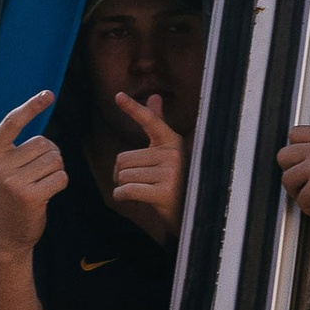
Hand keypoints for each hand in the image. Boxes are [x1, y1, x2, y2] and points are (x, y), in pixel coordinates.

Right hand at [0, 91, 66, 251]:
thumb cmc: (4, 192)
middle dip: (48, 158)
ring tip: (37, 185)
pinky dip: (59, 185)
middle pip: (46, 144)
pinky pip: (62, 177)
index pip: (12, 123)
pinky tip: (44, 196)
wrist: (6, 234)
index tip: (49, 94)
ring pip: (56, 160)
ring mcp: (13, 182)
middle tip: (32, 176)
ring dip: (54, 172)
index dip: (31, 107)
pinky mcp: (30, 196)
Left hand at [110, 91, 187, 244]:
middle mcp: (173, 154)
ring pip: (122, 176)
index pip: (150, 121)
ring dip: (125, 187)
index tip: (117, 95)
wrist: (191, 214)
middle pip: (122, 159)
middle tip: (143, 182)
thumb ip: (158, 124)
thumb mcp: (167, 152)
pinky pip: (126, 190)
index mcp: (172, 142)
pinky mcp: (163, 192)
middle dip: (123, 174)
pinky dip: (123, 197)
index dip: (133, 109)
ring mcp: (170, 173)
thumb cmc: (174, 180)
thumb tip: (154, 96)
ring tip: (145, 191)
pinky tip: (137, 200)